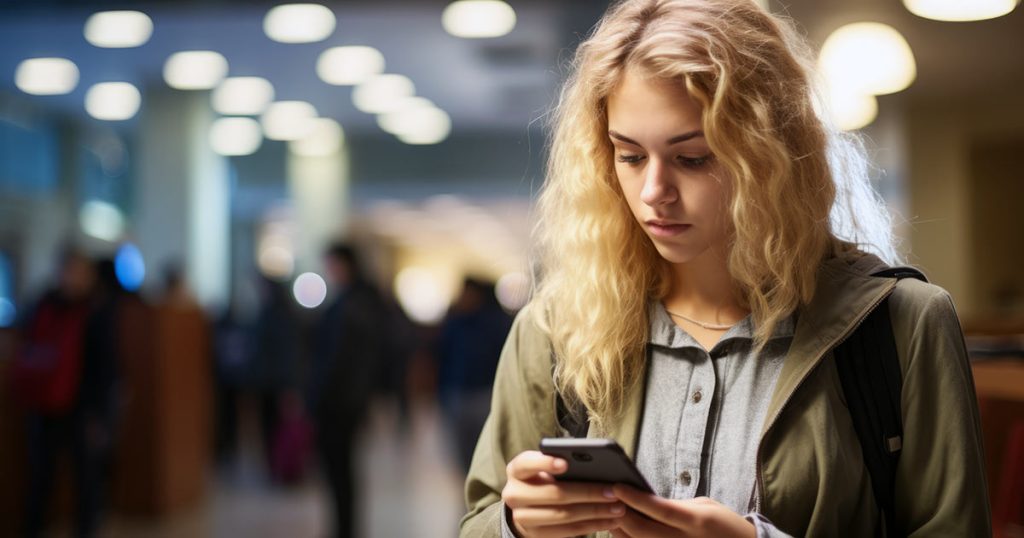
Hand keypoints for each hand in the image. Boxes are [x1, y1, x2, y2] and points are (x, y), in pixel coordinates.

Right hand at [502, 450, 624, 536]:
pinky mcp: (535, 535)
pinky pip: (567, 532)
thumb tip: (595, 464)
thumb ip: (562, 463)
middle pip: (553, 494)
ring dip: (594, 512)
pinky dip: (591, 525)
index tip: (566, 463)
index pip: (526, 463)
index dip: (545, 463)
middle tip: (613, 491)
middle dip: (587, 492)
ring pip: (563, 515)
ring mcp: (522, 517)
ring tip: (618, 507)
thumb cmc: (544, 479)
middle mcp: (514, 494)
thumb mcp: (545, 467)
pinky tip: (609, 520)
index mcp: (516, 470)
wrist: (526, 507)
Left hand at [610, 485, 754, 537]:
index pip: (658, 509)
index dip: (635, 498)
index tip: (617, 485)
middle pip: (641, 530)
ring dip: (619, 529)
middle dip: (620, 514)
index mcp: (696, 522)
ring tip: (610, 512)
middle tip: (607, 498)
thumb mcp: (704, 507)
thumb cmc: (724, 525)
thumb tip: (644, 502)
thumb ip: (675, 506)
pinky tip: (622, 530)